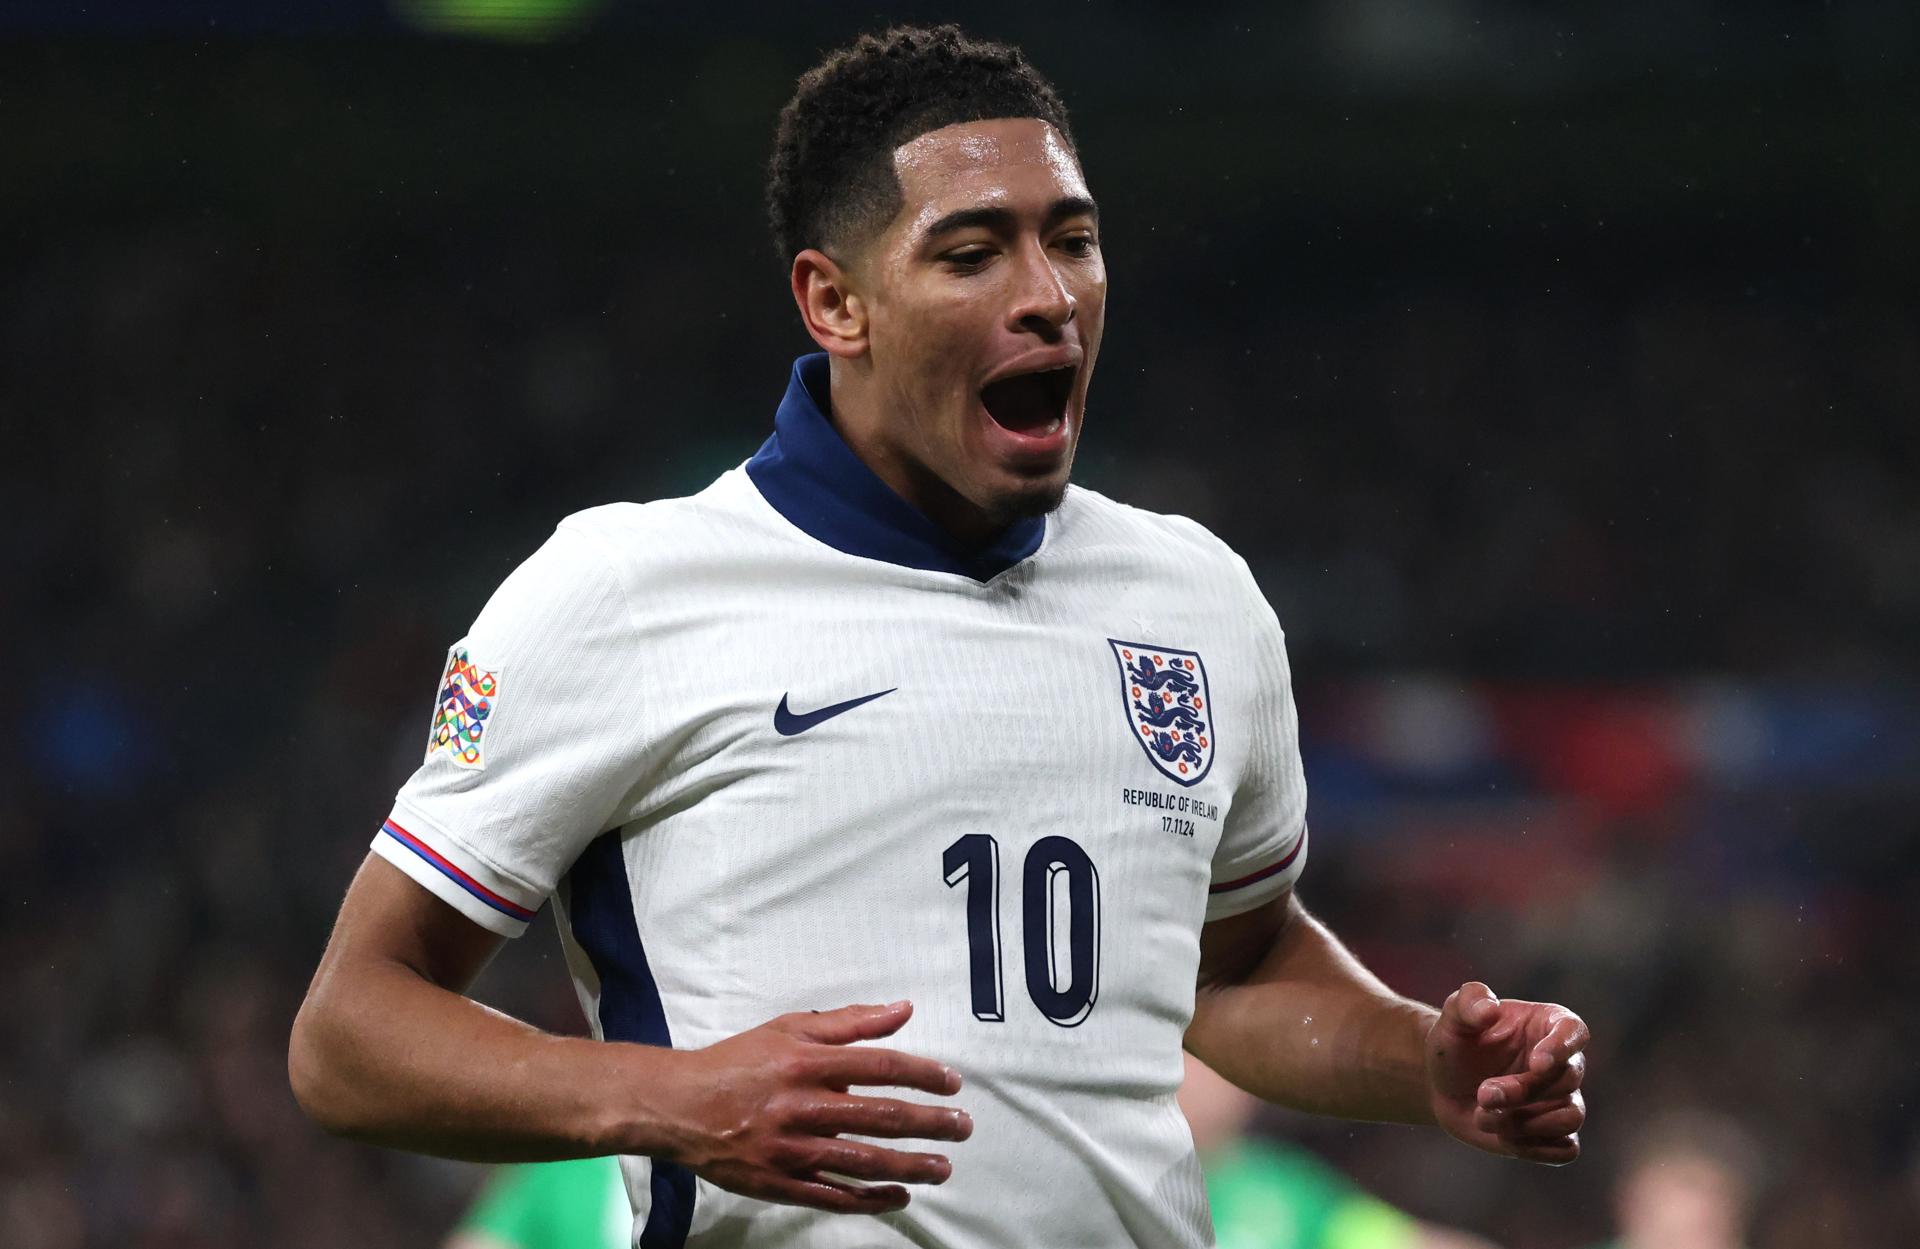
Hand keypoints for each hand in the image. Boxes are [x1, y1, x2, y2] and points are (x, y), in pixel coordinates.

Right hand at [656, 1000, 970, 1213]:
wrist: (680, 1107)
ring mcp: (791, 1150)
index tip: (952, 1082)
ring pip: (863, 1161)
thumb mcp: (791, 1029)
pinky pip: (834, 1196)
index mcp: (807, 1063)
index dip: (923, 1074)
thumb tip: (904, 1009)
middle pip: (880, 1116)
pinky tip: (900, 1196)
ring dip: (910, 1165)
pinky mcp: (780, 1183)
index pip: (880, 1067)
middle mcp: (803, 1106)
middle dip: (929, 1123)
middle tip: (963, 1127)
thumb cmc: (739, 1063)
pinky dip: (871, 1199)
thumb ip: (850, 1022)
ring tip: (944, 1167)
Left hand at [1425, 982, 1586, 1164]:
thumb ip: (1468, 1002)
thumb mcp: (1453, 1018)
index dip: (1562, 1048)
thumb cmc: (1455, 1045)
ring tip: (1484, 1117)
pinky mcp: (1554, 1134)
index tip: (1537, 1063)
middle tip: (1482, 1094)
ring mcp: (1562, 1100)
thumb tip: (1490, 1007)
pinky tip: (1502, 1135)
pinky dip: (1532, 1147)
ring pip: (1571, 1118)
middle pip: (1566, 1080)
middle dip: (1522, 1091)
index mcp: (1547, 1025)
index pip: (1574, 1032)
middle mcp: (1563, 1063)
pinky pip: (1565, 1149)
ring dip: (1525, 1123)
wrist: (1443, 1086)